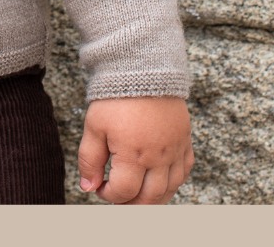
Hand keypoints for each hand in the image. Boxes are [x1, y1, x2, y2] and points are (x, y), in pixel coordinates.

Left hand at [77, 95, 192, 204]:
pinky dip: (173, 182)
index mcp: (133, 155)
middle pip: (149, 198)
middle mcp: (158, 158)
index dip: (109, 195)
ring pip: (170, 189)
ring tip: (137, 194)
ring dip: (153, 198)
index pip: (123, 192)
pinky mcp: (185, 140)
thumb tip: (88, 187)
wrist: (142, 68)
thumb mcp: (94, 126)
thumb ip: (89, 159)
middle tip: (118, 199)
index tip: (100, 187)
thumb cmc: (115, 97)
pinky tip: (160, 179)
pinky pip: (184, 171)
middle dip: (131, 204)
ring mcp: (175, 150)